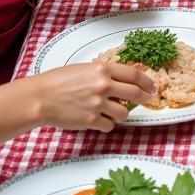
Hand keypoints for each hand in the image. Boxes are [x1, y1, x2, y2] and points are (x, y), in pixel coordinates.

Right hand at [33, 59, 158, 130]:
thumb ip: (103, 73)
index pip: (133, 74)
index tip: (152, 86)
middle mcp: (104, 85)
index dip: (147, 81)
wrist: (41, 97)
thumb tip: (120, 81)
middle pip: (135, 93)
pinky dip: (106, 124)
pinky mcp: (92, 120)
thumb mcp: (84, 69)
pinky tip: (98, 120)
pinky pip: (109, 125)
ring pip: (124, 113)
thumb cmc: (58, 81)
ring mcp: (99, 103)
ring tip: (111, 112)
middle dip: (143, 98)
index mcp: (103, 69)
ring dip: (121, 113)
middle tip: (146, 100)